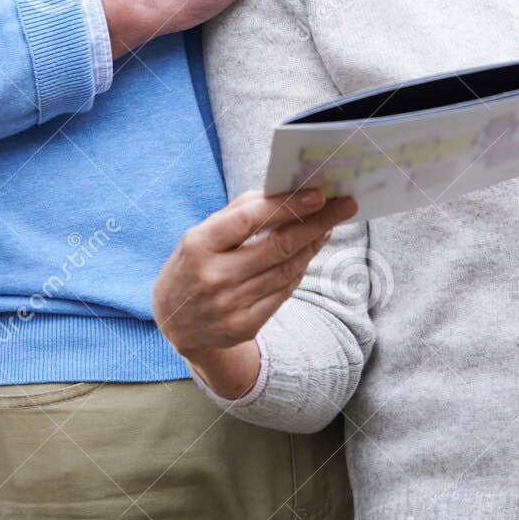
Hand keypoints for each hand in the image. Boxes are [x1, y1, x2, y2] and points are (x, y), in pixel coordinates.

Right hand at [152, 187, 358, 398]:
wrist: (175, 322)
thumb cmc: (193, 264)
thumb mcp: (201, 234)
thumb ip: (239, 212)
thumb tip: (284, 193)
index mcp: (199, 244)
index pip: (249, 220)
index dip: (287, 205)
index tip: (319, 194)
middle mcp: (214, 276)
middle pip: (278, 246)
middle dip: (316, 223)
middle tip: (344, 206)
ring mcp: (230, 305)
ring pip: (286, 270)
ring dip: (313, 245)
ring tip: (328, 225)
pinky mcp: (244, 326)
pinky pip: (283, 292)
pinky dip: (299, 269)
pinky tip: (309, 252)